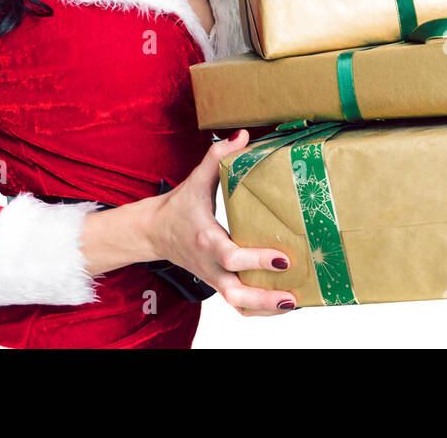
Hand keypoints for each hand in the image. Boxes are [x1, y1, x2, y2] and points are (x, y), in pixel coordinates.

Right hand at [145, 129, 296, 315]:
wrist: (153, 232)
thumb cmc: (178, 207)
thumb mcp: (196, 180)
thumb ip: (218, 156)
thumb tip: (244, 135)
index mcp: (206, 240)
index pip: (232, 258)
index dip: (257, 261)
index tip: (283, 259)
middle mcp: (210, 265)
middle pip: (235, 295)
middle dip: (264, 299)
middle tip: (292, 297)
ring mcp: (213, 278)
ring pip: (237, 305)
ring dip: (265, 309)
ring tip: (293, 304)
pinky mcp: (217, 283)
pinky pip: (237, 304)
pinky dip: (257, 309)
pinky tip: (279, 305)